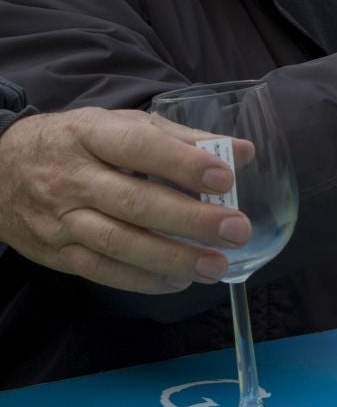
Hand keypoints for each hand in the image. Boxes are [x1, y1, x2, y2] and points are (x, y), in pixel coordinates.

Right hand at [0, 107, 252, 292]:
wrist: (0, 168)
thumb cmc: (79, 143)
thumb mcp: (122, 125)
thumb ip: (183, 138)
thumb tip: (243, 151)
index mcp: (92, 134)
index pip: (139, 146)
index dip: (182, 162)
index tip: (225, 177)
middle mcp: (72, 177)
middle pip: (133, 201)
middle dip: (189, 219)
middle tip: (235, 230)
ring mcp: (60, 218)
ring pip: (117, 242)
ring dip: (171, 257)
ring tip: (215, 265)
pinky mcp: (55, 252)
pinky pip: (100, 270)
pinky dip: (141, 279)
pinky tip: (177, 280)